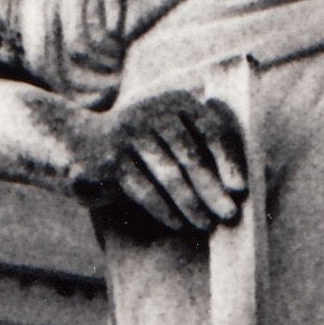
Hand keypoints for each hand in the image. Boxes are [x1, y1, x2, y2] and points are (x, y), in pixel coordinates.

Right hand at [63, 88, 246, 235]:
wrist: (83, 144)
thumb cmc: (144, 146)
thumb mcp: (171, 134)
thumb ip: (201, 147)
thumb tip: (237, 187)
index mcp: (176, 101)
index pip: (209, 129)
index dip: (226, 159)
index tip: (240, 188)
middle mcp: (153, 111)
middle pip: (190, 156)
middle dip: (211, 189)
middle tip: (229, 215)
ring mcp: (130, 134)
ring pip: (168, 175)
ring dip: (190, 204)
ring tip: (206, 224)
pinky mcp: (111, 159)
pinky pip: (144, 189)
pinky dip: (163, 208)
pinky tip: (177, 223)